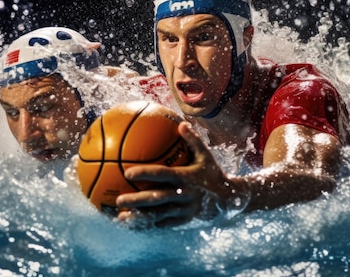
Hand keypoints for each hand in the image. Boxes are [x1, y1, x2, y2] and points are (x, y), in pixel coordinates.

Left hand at [115, 122, 229, 227]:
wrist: (230, 199)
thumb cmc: (212, 173)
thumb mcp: (206, 156)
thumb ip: (193, 140)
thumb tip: (181, 124)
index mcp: (186, 177)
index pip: (163, 174)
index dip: (146, 173)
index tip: (127, 173)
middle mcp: (184, 195)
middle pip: (158, 198)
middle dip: (137, 200)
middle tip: (119, 199)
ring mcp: (184, 210)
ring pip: (158, 215)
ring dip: (139, 217)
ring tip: (120, 217)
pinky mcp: (184, 221)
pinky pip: (163, 224)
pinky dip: (148, 225)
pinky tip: (133, 224)